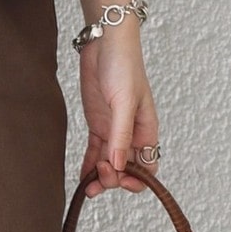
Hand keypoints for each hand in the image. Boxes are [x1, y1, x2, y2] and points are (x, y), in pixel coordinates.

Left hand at [76, 18, 158, 196]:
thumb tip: (120, 165)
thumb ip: (121, 135)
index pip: (148, 166)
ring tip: (88, 187)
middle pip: (127, 169)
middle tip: (100, 173)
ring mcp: (113, 131)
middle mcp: (131, 134)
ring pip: (110, 164)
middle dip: (114, 179)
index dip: (137, 179)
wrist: (105, 44)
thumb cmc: (123, 66)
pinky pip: (95, 153)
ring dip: (100, 179)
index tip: (121, 180)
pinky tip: (82, 178)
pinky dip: (89, 167)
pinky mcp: (98, 125)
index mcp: (146, 130)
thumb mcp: (123, 102)